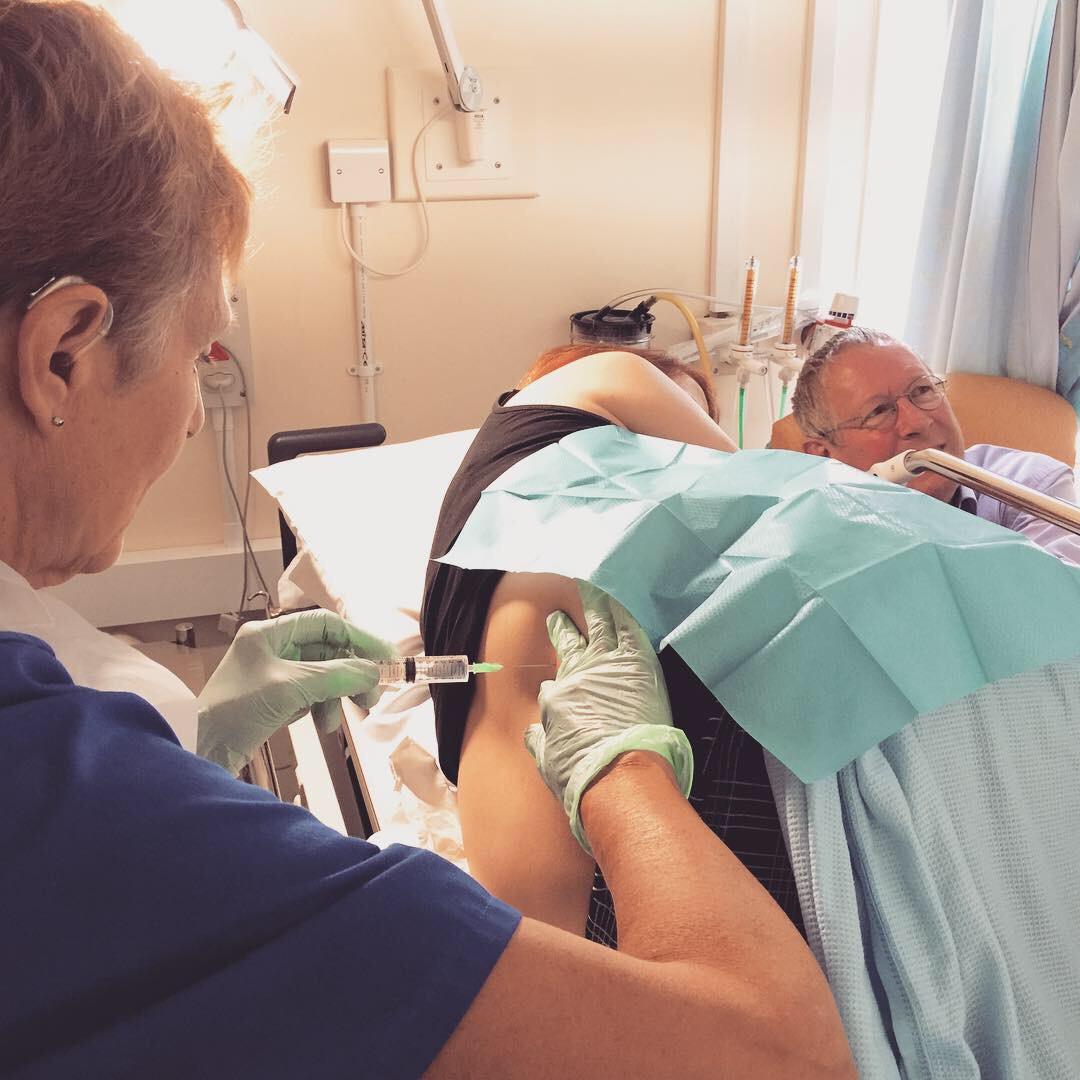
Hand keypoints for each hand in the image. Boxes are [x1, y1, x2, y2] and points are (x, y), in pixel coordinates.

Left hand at [196, 609, 393, 774]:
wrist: (199, 751)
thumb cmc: (237, 710)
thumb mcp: (290, 688)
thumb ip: (336, 676)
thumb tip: (374, 672)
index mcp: (270, 633)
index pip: (326, 624)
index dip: (359, 638)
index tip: (385, 658)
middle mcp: (273, 648)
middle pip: (327, 651)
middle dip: (351, 672)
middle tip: (371, 696)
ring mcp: (273, 674)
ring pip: (322, 676)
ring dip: (339, 694)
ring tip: (346, 717)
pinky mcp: (274, 699)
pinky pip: (311, 695)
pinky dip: (322, 707)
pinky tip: (322, 725)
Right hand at [525, 581, 692, 853]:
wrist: (620, 775)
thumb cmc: (582, 770)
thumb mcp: (548, 755)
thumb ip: (540, 738)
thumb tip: (533, 731)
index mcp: (564, 685)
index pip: (560, 646)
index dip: (558, 628)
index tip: (556, 619)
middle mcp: (589, 668)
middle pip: (586, 629)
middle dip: (583, 609)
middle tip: (581, 592)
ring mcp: (619, 666)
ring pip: (612, 625)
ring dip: (607, 607)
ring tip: (605, 594)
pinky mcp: (645, 671)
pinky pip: (636, 635)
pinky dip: (629, 620)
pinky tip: (628, 612)